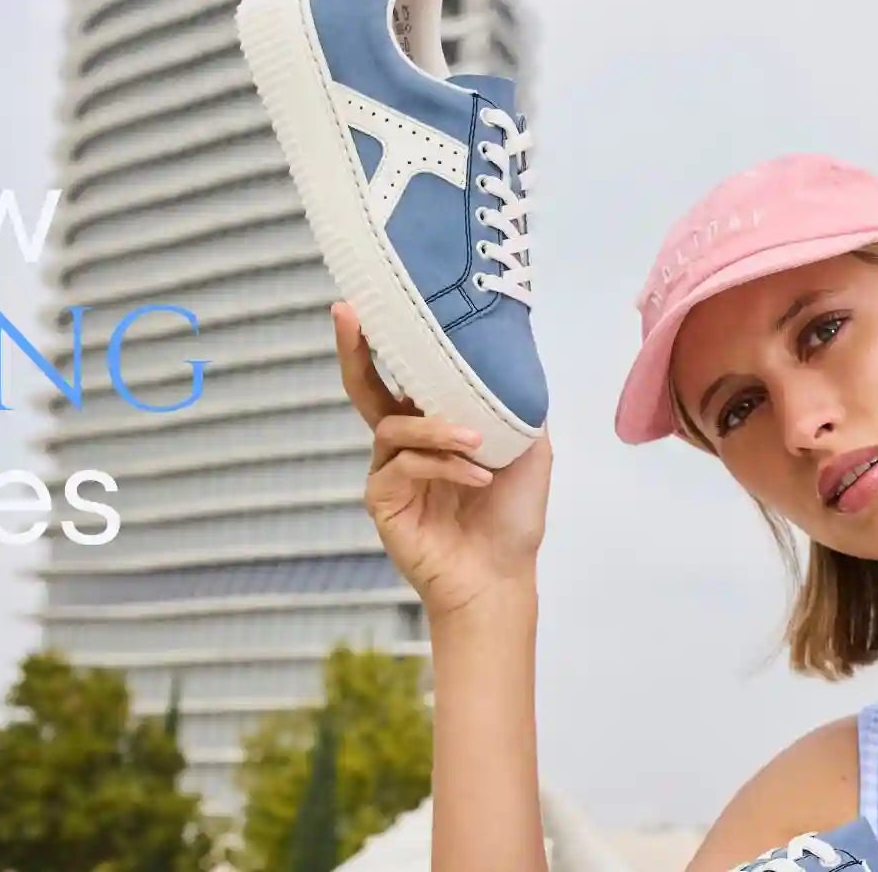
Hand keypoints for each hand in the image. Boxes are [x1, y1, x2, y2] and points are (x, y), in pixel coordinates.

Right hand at [332, 302, 552, 616]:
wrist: (502, 577)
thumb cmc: (513, 517)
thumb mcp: (528, 449)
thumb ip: (515, 404)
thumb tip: (516, 354)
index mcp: (432, 428)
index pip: (405, 377)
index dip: (388, 341)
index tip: (372, 301)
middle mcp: (403, 446)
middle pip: (366, 389)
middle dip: (354, 350)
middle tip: (349, 315)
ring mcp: (389, 473)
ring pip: (393, 428)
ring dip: (436, 428)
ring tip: (475, 441)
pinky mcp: (383, 502)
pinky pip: (403, 467)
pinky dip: (443, 466)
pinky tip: (476, 478)